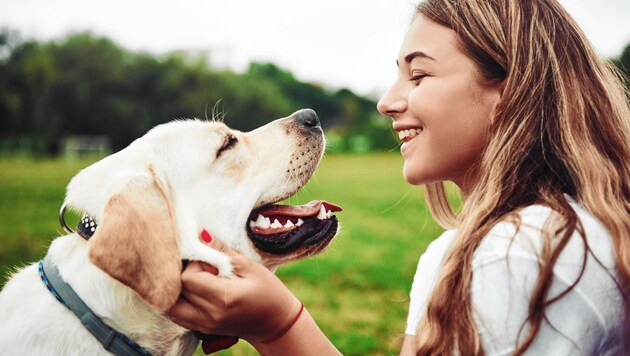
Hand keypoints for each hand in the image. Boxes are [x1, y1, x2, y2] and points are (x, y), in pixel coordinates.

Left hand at [166, 231, 302, 343]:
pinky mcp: (201, 329)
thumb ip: (222, 252)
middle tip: (202, 267)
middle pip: (176, 290)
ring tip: (196, 279)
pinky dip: (179, 300)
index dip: (193, 263)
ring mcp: (203, 325)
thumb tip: (200, 234)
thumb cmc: (268, 292)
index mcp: (223, 298)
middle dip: (183, 274)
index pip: (188, 277)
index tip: (208, 259)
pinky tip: (195, 291)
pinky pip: (176, 314)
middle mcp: (209, 315)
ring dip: (177, 288)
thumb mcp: (250, 267)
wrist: (275, 323)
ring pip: (170, 304)